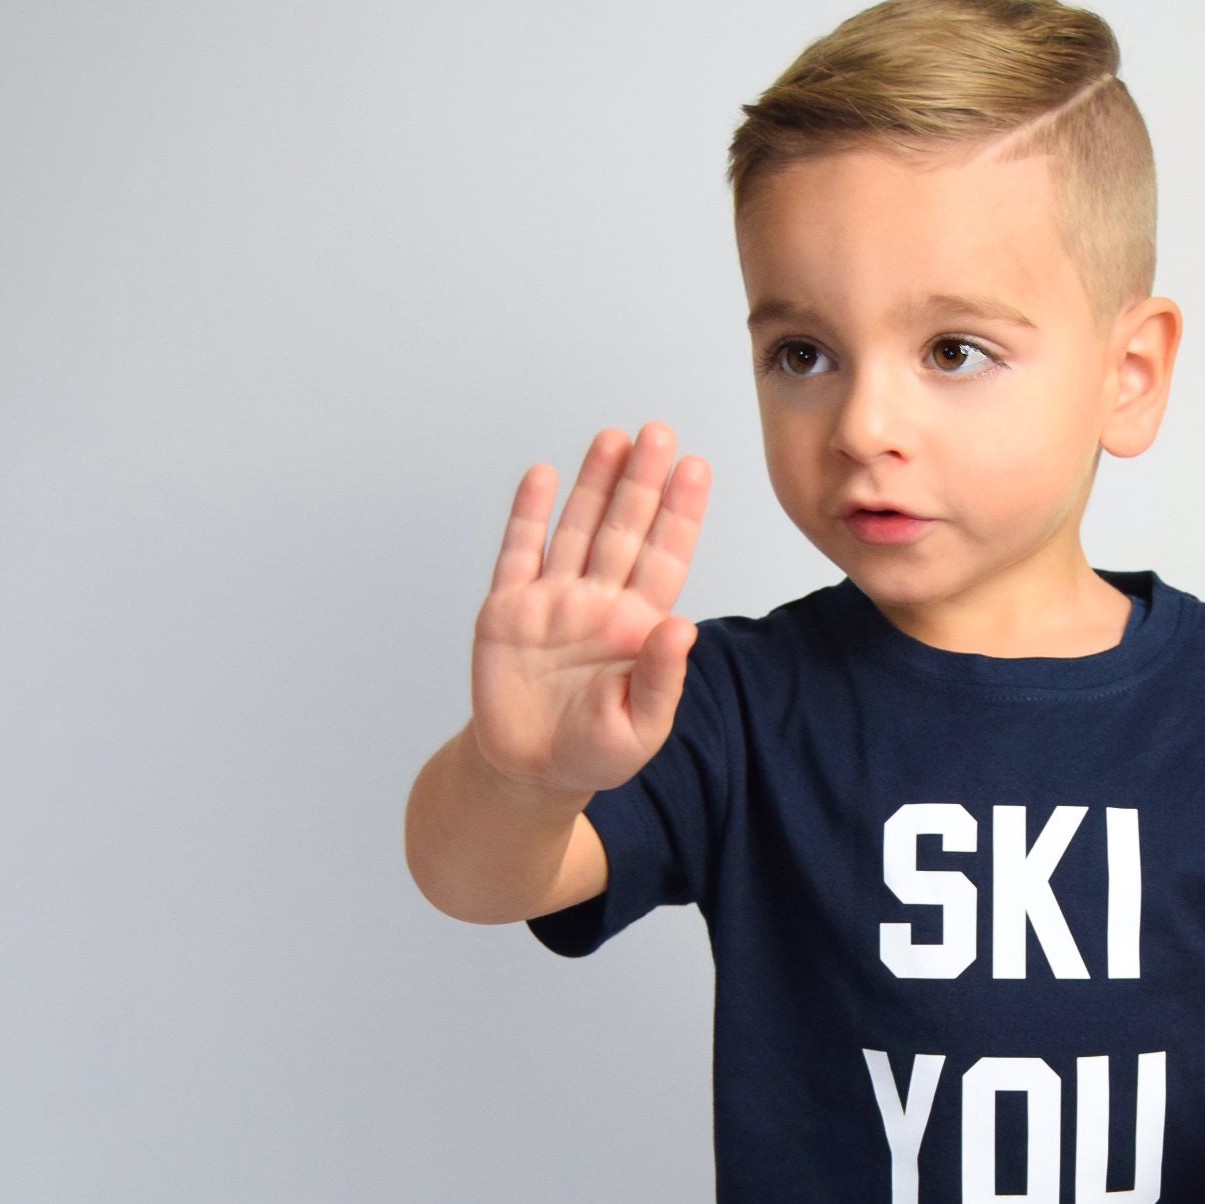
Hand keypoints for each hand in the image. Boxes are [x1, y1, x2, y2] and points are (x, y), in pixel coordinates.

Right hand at [469, 422, 711, 796]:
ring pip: (577, 530)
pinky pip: (519, 553)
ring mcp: (553, 602)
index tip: (696, 468)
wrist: (530, 771)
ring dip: (594, 484)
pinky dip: (529, 514)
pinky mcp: (508, 611)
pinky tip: (544, 476)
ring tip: (613, 437)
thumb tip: (683, 627)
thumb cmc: (594, 752)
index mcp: (637, 628)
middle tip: (658, 432)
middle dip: (641, 481)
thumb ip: (661, 679)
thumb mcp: (640, 729)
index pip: (665, 558)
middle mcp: (599, 603)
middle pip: (624, 530)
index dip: (680, 513)